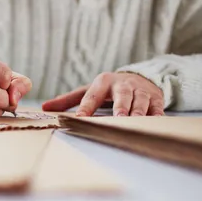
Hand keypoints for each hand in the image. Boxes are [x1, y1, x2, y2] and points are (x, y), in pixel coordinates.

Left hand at [42, 72, 164, 116]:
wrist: (139, 77)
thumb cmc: (107, 88)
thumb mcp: (88, 90)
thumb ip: (67, 100)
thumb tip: (44, 108)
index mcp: (103, 82)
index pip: (92, 95)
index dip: (86, 106)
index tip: (80, 118)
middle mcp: (123, 84)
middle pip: (122, 95)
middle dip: (121, 105)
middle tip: (119, 117)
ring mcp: (141, 90)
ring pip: (141, 100)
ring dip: (139, 111)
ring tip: (136, 122)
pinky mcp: (156, 97)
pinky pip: (158, 107)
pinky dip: (157, 115)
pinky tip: (155, 123)